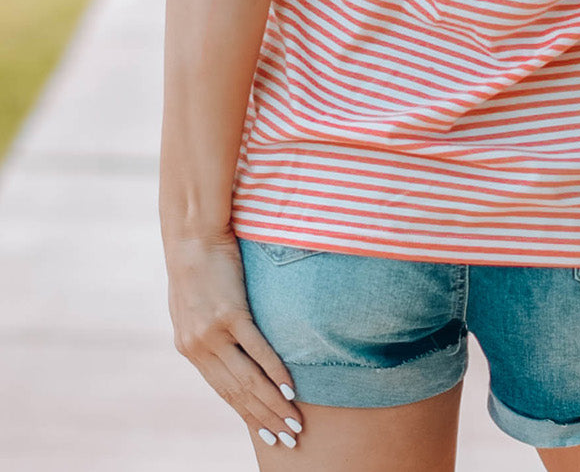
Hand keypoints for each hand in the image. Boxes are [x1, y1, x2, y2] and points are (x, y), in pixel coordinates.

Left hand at [162, 225, 304, 448]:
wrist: (192, 235)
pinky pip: (256, 350)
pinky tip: (291, 388)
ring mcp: (213, 332)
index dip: (247, 415)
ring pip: (248, 379)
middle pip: (237, 393)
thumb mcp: (194, 305)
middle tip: (288, 439)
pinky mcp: (230, 313)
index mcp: (190, 348)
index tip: (268, 434)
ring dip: (274, 404)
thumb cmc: (198, 264)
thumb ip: (207, 331)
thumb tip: (225, 347)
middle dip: (264, 419)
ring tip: (294, 422)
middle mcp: (199, 347)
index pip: (224, 392)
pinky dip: (275, 372)